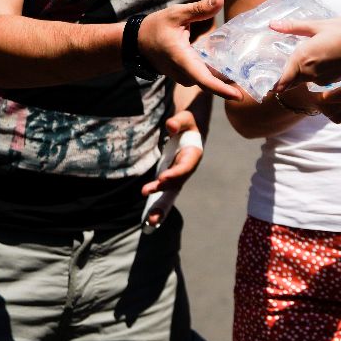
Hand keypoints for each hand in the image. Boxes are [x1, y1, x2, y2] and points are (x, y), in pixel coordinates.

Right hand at [138, 0, 242, 99]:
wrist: (136, 43)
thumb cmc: (156, 27)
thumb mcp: (177, 14)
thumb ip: (200, 9)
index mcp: (181, 59)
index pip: (203, 80)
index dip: (221, 89)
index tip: (238, 96)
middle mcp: (183, 73)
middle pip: (211, 83)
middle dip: (232, 84)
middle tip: (255, 81)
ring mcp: (184, 77)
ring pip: (209, 81)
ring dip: (227, 78)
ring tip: (251, 73)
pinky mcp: (187, 76)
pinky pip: (205, 78)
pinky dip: (219, 74)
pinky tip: (236, 66)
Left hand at [141, 111, 202, 227]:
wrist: (188, 133)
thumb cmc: (186, 125)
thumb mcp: (186, 119)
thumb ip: (179, 121)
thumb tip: (170, 126)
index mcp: (193, 156)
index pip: (184, 167)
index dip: (175, 173)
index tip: (162, 178)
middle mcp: (186, 170)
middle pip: (176, 185)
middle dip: (164, 194)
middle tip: (150, 201)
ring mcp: (177, 177)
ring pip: (169, 194)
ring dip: (160, 208)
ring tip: (150, 221)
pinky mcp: (168, 180)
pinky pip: (163, 195)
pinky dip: (156, 207)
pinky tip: (148, 220)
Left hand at [270, 17, 340, 90]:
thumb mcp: (319, 25)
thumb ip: (294, 27)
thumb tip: (272, 25)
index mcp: (302, 58)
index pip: (282, 80)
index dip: (274, 83)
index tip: (268, 85)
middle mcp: (310, 73)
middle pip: (292, 80)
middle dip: (286, 76)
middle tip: (279, 69)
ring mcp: (323, 78)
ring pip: (305, 79)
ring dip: (301, 73)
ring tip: (303, 58)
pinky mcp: (334, 79)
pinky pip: (318, 78)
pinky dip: (316, 71)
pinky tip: (322, 58)